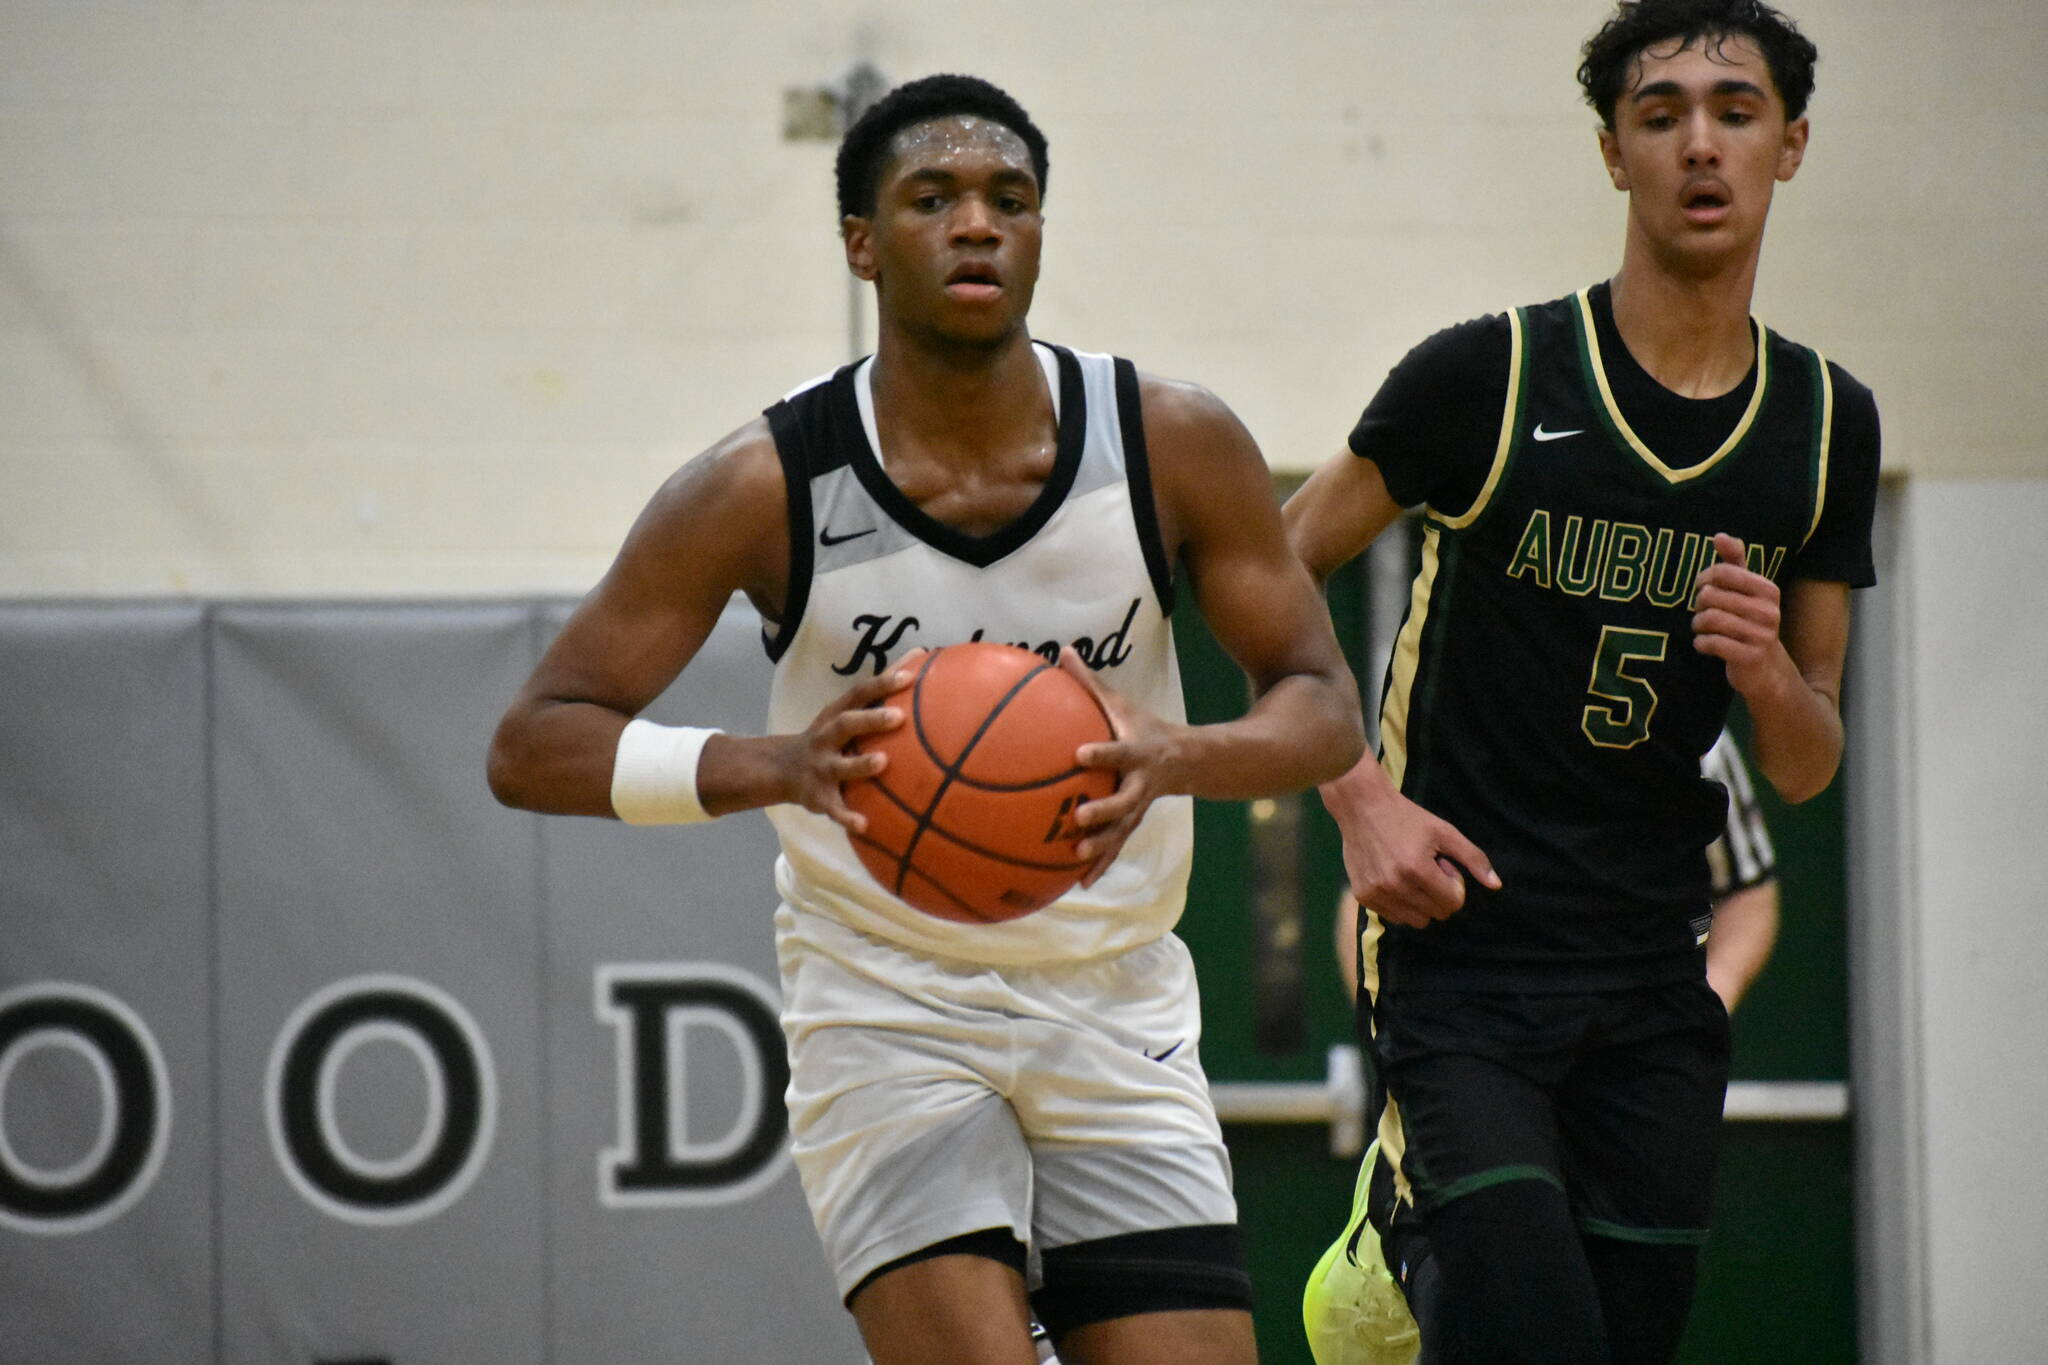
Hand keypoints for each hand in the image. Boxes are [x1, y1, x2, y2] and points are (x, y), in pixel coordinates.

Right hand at [788, 654, 918, 834]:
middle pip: (846, 724)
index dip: (882, 683)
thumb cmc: (831, 736)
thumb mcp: (846, 713)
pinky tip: (865, 825)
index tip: (910, 675)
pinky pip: (834, 808)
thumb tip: (922, 656)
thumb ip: (880, 691)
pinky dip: (847, 816)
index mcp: (835, 715)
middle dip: (870, 720)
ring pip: (840, 767)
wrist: (782, 769)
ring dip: (860, 765)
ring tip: (883, 763)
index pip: (859, 694)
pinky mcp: (818, 797)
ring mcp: (820, 768)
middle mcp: (825, 738)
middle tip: (899, 717)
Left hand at [1056, 646, 1184, 886]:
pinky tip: (1079, 884)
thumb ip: (1091, 683)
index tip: (1079, 754)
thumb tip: (1063, 650)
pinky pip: (1116, 846)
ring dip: (1101, 847)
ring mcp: (1140, 806)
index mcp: (1138, 752)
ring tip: (1076, 858)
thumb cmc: (1144, 728)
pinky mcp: (1134, 823)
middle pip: (1125, 800)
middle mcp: (1141, 783)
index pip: (1119, 751)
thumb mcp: (1123, 703)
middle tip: (1080, 817)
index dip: (1102, 753)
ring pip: (1121, 830)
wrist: (1190, 760)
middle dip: (1104, 811)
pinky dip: (1100, 865)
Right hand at [1321, 764, 1497, 929]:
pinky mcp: (1363, 897)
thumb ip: (1473, 858)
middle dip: (1438, 894)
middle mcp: (1395, 886)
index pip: (1453, 903)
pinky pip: (1394, 918)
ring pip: (1416, 921)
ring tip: (1410, 875)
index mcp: (1417, 870)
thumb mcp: (1444, 831)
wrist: (1361, 806)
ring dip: (1420, 903)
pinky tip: (1394, 879)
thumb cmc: (1407, 817)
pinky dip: (1401, 904)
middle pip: (1437, 914)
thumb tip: (1496, 885)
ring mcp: (1377, 893)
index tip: (1442, 865)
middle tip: (1426, 868)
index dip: (1454, 884)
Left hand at [1693, 533, 1788, 697]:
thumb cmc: (1750, 623)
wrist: (1766, 669)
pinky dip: (1701, 643)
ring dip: (1698, 624)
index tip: (1702, 587)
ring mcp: (1761, 635)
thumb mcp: (1746, 592)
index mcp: (1768, 590)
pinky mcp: (1749, 657)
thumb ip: (1734, 563)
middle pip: (1711, 595)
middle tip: (1702, 613)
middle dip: (1699, 605)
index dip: (1704, 578)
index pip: (1723, 572)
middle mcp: (1769, 610)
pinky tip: (1705, 644)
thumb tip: (1720, 535)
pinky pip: (1711, 643)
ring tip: (1702, 628)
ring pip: (1709, 618)